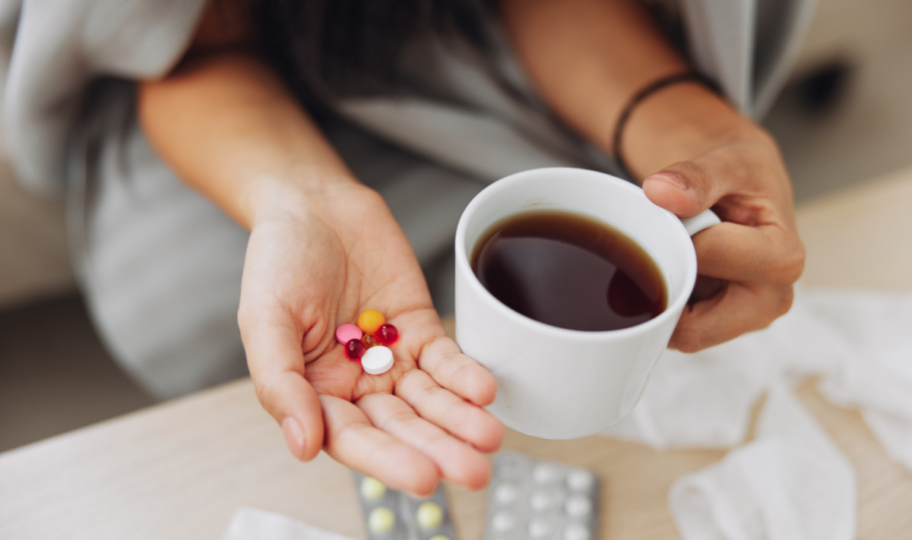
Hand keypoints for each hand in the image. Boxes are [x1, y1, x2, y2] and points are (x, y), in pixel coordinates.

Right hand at [237, 182, 503, 495]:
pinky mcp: (420, 329)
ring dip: (460, 420)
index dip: (387, 461)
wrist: (314, 206)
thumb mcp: (264, 319)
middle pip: (401, 426)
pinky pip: (446, 360)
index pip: (353, 439)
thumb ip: (280, 382)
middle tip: (473, 471)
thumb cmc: (278, 261)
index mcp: (314, 393)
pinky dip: (465, 375)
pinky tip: (483, 390)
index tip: (424, 477)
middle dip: (438, 449)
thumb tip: (302, 445)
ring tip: (489, 436)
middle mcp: (357, 384)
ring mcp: (392, 358)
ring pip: (430, 400)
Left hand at [641, 127, 804, 350]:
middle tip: (671, 245)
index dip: (679, 236)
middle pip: (693, 327)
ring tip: (679, 254)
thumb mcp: (728, 161)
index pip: (704, 262)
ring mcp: (747, 319)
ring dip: (664, 295)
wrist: (742, 188)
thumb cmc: (744, 176)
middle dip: (667, 286)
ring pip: (678, 333)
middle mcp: (772, 299)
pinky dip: (665, 301)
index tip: (684, 216)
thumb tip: (659, 190)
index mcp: (782, 260)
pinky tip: (676, 270)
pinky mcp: (724, 326)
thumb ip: (697, 175)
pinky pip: (675, 330)